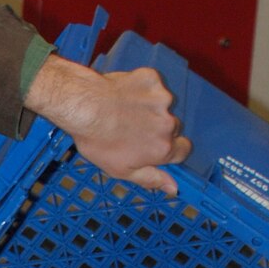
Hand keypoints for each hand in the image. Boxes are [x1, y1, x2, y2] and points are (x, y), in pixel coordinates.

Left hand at [24, 55, 191, 196]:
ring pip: (163, 105)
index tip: (157, 147)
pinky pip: (153, 85)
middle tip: (132, 128)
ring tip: (123, 111)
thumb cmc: (99, 141)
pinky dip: (141, 89)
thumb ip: (152, 179)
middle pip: (173, 127)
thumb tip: (173, 188)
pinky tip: (123, 95)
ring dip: (149, 108)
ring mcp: (162, 99)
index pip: (184, 150)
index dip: (171, 149)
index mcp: (163, 148)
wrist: (85, 107)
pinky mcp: (152, 79)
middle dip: (157, 128)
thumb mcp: (122, 171)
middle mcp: (169, 123)